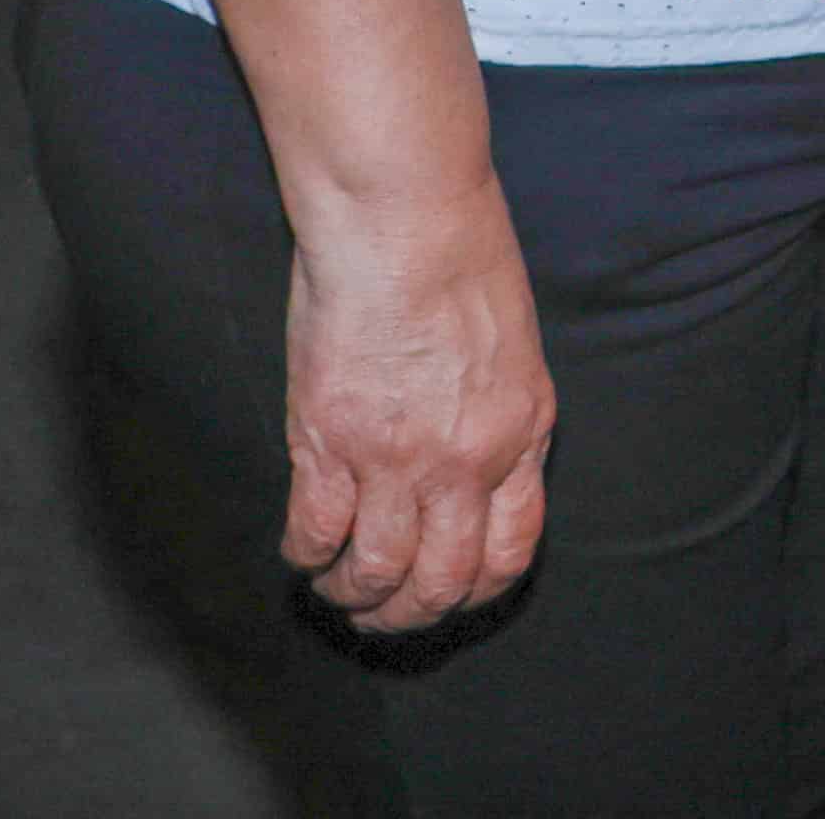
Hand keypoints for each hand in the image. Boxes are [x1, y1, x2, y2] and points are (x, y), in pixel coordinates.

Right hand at [277, 183, 552, 633]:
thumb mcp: (514, 343)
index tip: (447, 590)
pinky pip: (316, 530)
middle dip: (411, 614)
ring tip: (338, 590)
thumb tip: (475, 460)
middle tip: (384, 614)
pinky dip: (307, 555)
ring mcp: (396, 456)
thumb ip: (499, 410)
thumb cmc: (460, 249)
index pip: (509, 553)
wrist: (404, 209)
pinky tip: (303, 550)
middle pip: (443, 581)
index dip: (474, 588)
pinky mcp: (329, 438)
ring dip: (355, 596)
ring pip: (378, 573)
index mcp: (520, 434)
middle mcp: (465, 461)